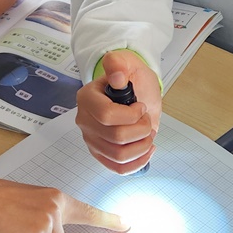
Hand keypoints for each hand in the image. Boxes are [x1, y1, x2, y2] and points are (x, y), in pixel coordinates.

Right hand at [75, 50, 161, 173]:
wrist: (134, 93)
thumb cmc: (130, 79)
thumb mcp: (128, 64)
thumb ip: (118, 64)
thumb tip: (117, 76)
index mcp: (87, 98)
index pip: (107, 116)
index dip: (131, 114)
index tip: (140, 106)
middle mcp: (85, 121)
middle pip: (116, 138)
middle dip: (141, 129)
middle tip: (146, 119)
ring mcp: (91, 140)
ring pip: (119, 156)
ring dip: (142, 145)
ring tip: (147, 133)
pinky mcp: (101, 154)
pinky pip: (119, 168)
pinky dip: (138, 162)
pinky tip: (147, 148)